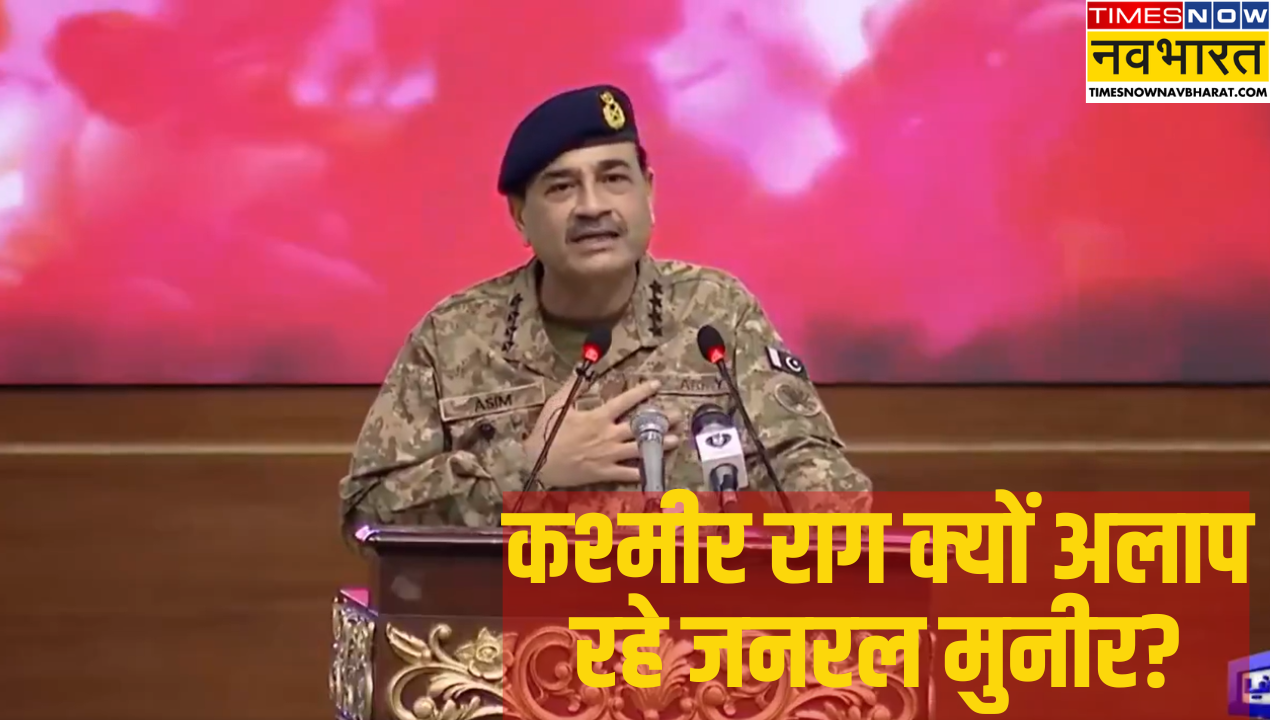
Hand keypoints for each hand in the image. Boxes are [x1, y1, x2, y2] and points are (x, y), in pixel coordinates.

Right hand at [524, 379, 679, 487]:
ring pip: (640, 449)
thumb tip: (581, 370)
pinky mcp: (604, 472)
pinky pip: (628, 473)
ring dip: (659, 445)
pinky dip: (642, 471)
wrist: (537, 462)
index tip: (656, 385)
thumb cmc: (546, 432)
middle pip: (640, 426)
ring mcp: (608, 455)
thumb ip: (572, 387)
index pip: (625, 401)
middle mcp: (607, 435)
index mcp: (598, 417)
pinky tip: (655, 469)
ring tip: (675, 440)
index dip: (642, 391)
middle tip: (677, 416)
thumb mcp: (557, 404)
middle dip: (661, 420)